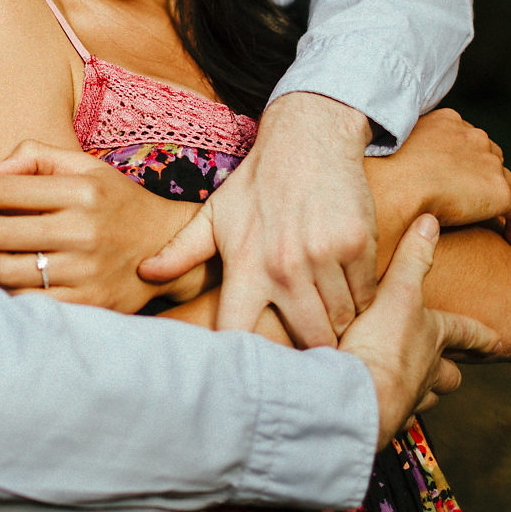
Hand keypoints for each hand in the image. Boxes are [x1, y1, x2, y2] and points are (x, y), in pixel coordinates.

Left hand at [0, 140, 202, 312]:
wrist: (166, 246)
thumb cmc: (115, 202)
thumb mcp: (86, 168)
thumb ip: (37, 156)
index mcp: (82, 191)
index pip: (2, 191)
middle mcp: (85, 231)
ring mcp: (86, 271)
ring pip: (5, 270)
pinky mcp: (87, 303)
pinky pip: (25, 300)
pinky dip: (8, 288)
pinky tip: (11, 273)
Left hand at [140, 93, 377, 347]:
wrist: (307, 138)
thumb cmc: (257, 183)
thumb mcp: (216, 215)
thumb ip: (182, 250)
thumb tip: (144, 273)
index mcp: (246, 265)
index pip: (240, 333)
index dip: (249, 362)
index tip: (256, 374)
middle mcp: (284, 266)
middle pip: (308, 339)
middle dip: (312, 349)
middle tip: (311, 349)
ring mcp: (323, 256)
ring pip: (342, 321)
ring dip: (339, 324)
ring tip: (330, 317)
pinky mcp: (357, 244)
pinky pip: (366, 296)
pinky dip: (361, 299)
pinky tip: (347, 287)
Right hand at [338, 214, 499, 449]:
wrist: (355, 393)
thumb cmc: (380, 340)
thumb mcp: (397, 290)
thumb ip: (412, 257)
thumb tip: (431, 220)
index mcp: (434, 336)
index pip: (467, 333)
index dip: (482, 335)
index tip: (498, 342)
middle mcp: (428, 371)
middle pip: (451, 375)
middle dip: (451, 370)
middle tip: (450, 366)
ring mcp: (409, 398)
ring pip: (426, 398)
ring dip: (421, 391)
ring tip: (409, 385)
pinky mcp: (387, 419)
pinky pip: (395, 416)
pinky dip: (391, 408)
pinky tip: (378, 404)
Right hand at [379, 109, 510, 244]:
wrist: (396, 188)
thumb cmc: (383, 171)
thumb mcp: (392, 143)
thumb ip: (406, 145)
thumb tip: (398, 159)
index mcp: (449, 121)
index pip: (468, 139)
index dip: (466, 159)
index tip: (459, 177)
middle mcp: (474, 136)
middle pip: (490, 157)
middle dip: (485, 176)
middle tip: (474, 200)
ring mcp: (490, 164)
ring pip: (506, 182)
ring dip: (500, 199)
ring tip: (493, 220)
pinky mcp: (500, 193)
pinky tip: (510, 238)